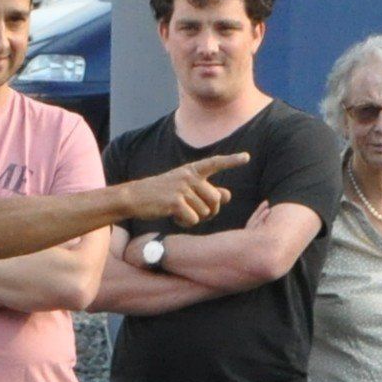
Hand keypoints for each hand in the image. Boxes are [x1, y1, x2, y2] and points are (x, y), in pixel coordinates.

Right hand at [134, 152, 248, 226]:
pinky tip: (175, 218)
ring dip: (195, 218)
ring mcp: (182, 188)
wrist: (135, 197)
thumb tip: (228, 195)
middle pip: (216, 199)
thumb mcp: (185, 188)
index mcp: (192, 170)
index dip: (232, 161)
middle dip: (211, 211)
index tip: (246, 157)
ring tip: (180, 213)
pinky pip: (193, 219)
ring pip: (205, 212)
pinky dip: (186, 223)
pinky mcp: (175, 202)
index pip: (215, 163)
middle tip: (197, 213)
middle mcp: (189, 176)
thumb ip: (207, 191)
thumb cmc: (162, 194)